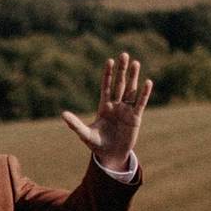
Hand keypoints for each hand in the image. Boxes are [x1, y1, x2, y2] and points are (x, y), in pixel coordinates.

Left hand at [62, 53, 152, 170]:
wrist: (110, 155)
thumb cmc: (97, 144)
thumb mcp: (85, 134)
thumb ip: (75, 124)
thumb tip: (63, 114)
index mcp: (104, 106)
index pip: (106, 87)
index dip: (108, 74)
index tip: (109, 61)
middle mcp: (116, 105)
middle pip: (119, 84)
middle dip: (121, 70)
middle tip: (124, 54)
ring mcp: (126, 110)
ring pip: (131, 90)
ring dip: (133, 77)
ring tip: (136, 63)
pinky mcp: (135, 118)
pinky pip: (140, 103)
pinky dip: (144, 93)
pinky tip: (147, 82)